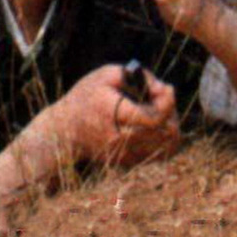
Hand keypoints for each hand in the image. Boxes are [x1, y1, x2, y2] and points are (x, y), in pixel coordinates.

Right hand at [59, 64, 179, 165]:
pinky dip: (165, 138)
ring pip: (166, 145)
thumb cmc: (86, 96)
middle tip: (162, 97)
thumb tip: (162, 88)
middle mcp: (119, 138)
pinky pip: (159, 153)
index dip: (167, 103)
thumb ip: (136, 76)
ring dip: (171, 125)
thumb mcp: (105, 75)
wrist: (65, 129)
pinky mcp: (128, 162)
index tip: (167, 88)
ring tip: (159, 110)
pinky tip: (156, 124)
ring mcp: (124, 154)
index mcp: (112, 113)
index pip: (153, 118)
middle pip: (164, 131)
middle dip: (171, 111)